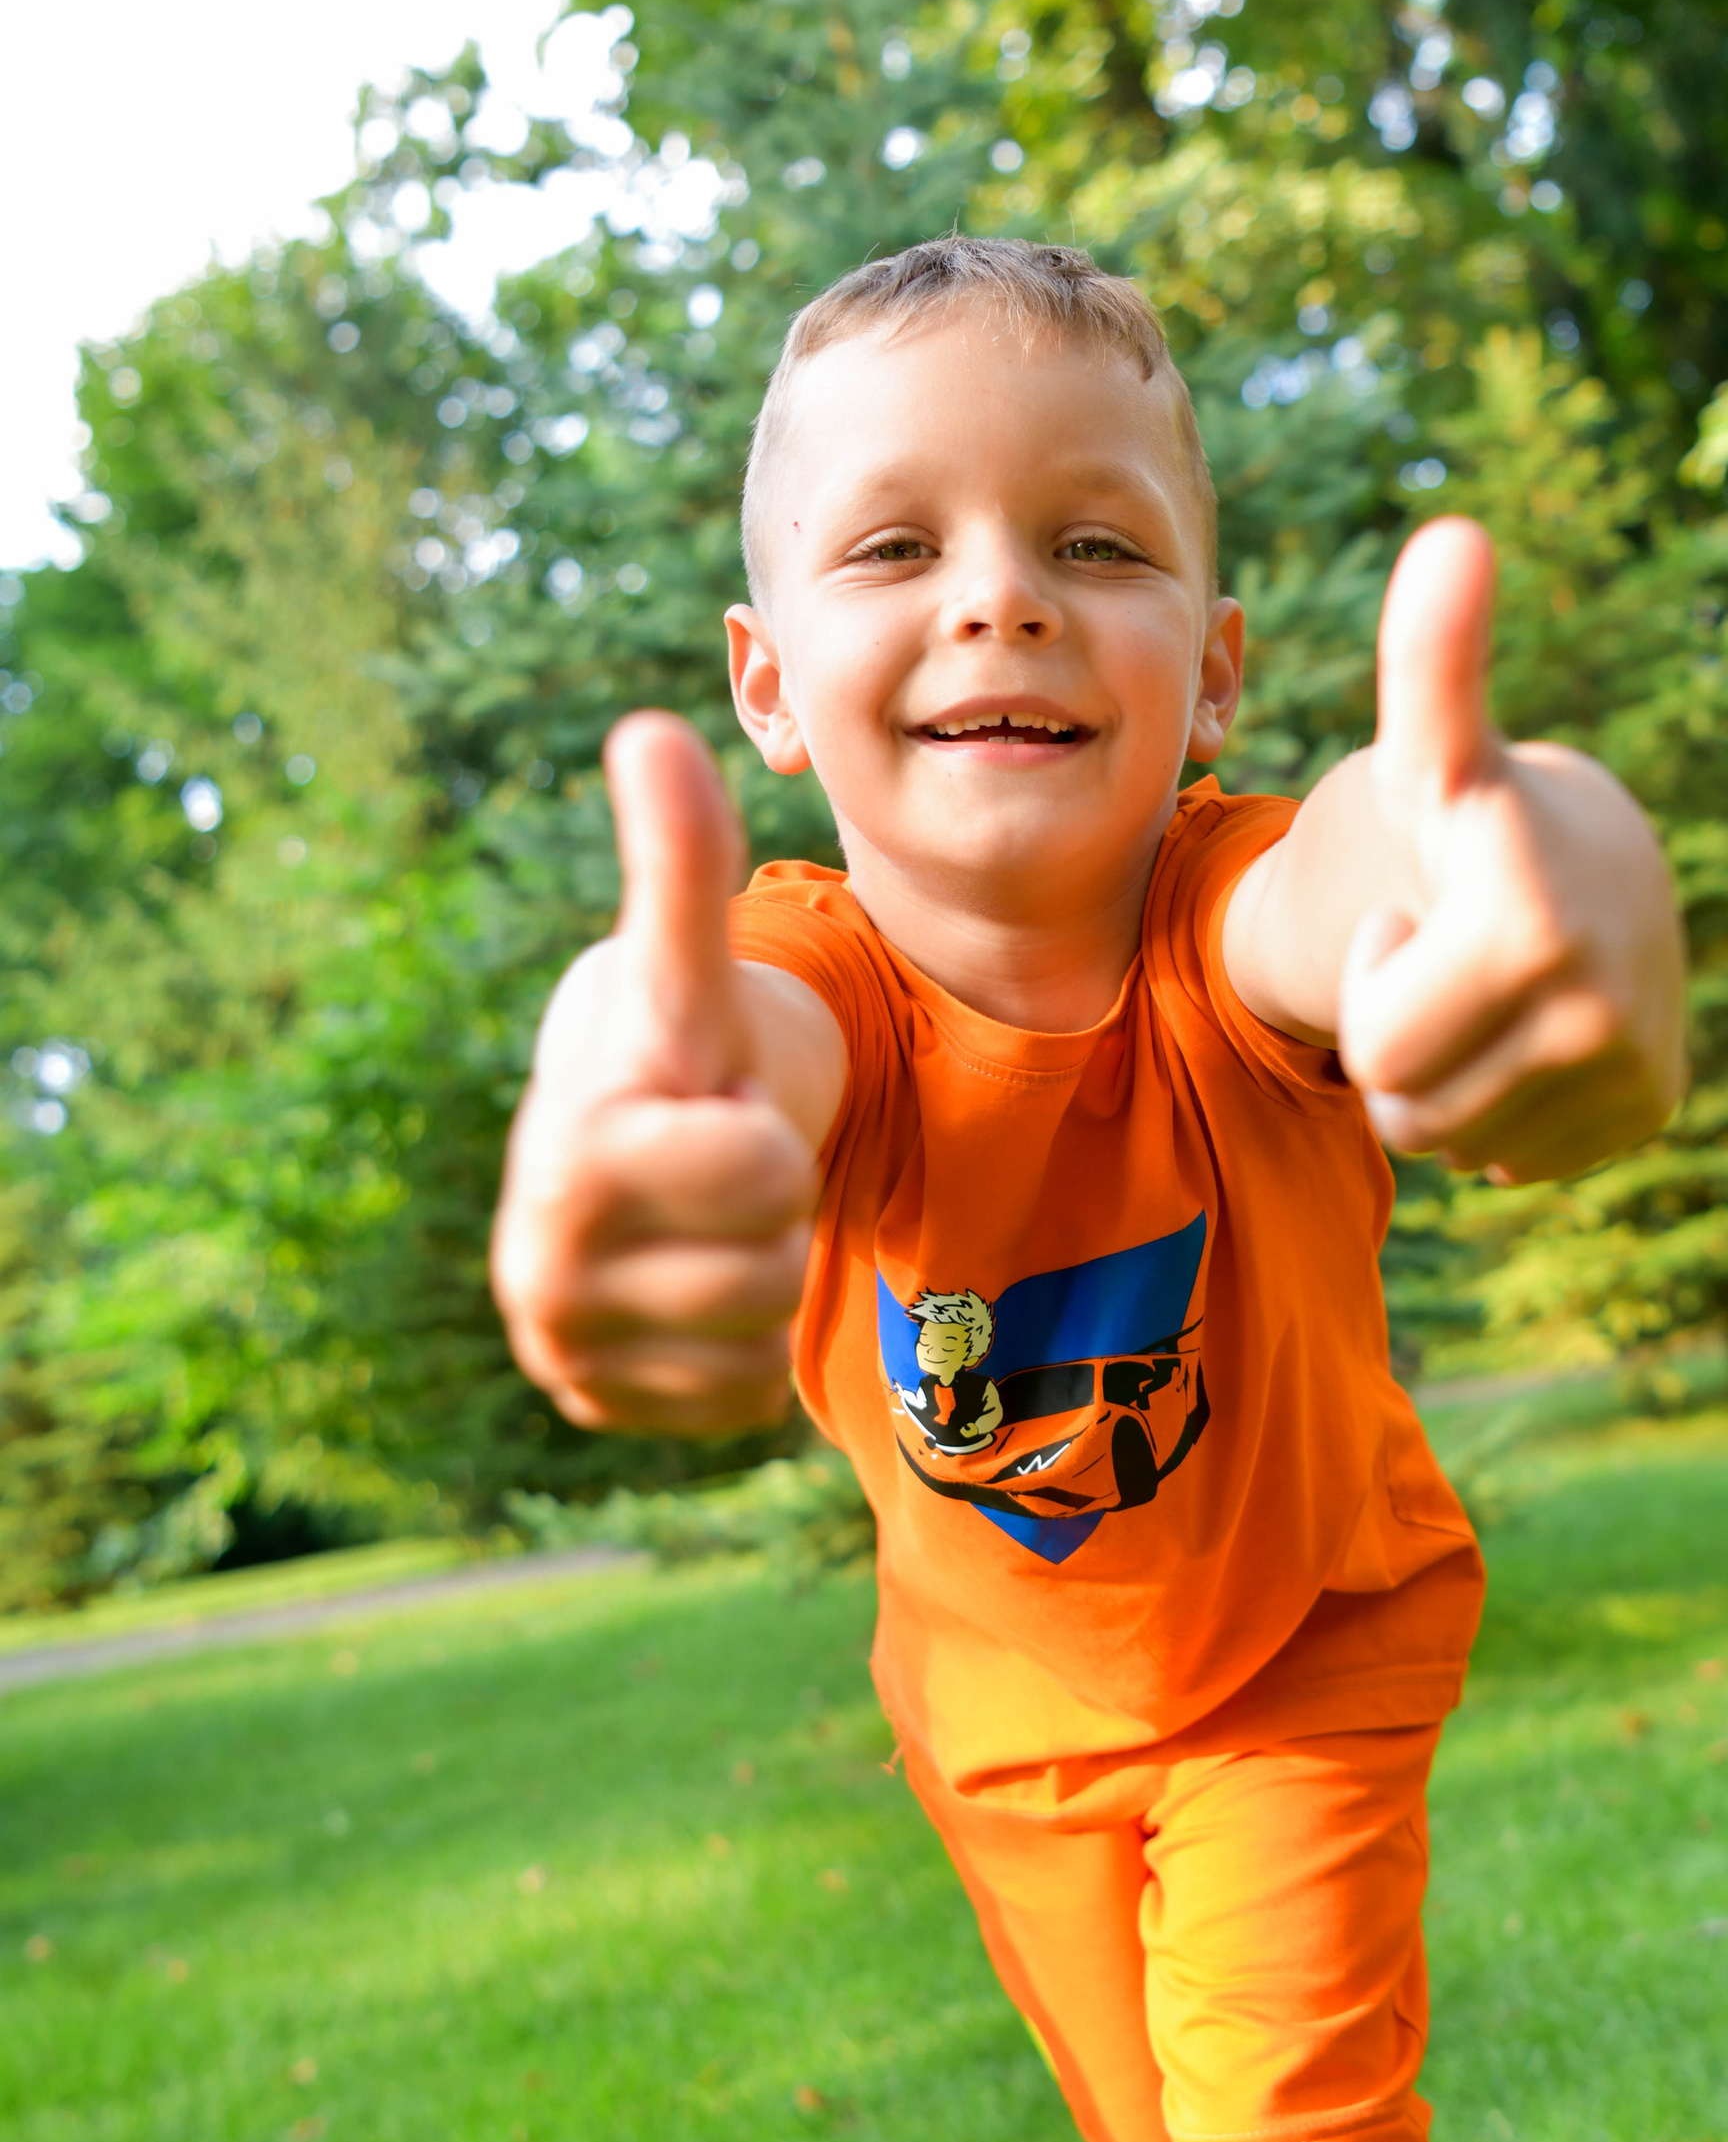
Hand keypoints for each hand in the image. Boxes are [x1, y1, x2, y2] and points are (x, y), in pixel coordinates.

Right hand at [490, 713, 817, 1434]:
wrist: (626, 1143)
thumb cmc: (677, 1050)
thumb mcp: (690, 970)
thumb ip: (682, 864)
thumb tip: (649, 730)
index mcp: (571, 1158)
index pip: (756, 1174)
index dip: (764, 1138)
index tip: (711, 1110)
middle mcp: (543, 1269)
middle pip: (770, 1267)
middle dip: (768, 1211)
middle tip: (718, 1170)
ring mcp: (568, 1353)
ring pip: (761, 1334)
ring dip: (761, 1274)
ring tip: (707, 1225)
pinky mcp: (603, 1411)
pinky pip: (746, 1397)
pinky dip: (743, 1345)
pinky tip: (697, 1284)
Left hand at [1336, 519, 1685, 1181]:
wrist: (1610, 868)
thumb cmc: (1483, 817)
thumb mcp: (1437, 755)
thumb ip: (1429, 661)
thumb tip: (1453, 532)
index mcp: (1531, 928)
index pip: (1378, 1041)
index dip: (1376, 976)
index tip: (1427, 911)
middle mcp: (1597, 1010)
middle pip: (1401, 1102)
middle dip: (1393, 1036)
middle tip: (1441, 953)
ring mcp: (1628, 1072)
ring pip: (1449, 1139)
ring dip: (1442, 1072)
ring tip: (1487, 987)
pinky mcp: (1646, 1112)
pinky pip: (1509, 1155)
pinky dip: (1501, 1106)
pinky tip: (1531, 1031)